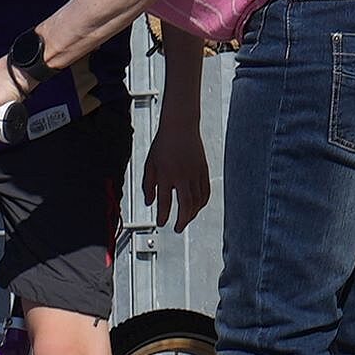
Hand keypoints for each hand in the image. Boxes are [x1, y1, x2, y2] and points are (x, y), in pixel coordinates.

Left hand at [143, 111, 211, 232]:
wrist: (180, 126)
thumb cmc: (163, 143)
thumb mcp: (150, 164)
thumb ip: (148, 185)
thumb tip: (149, 202)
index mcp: (166, 175)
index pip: (164, 202)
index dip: (162, 216)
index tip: (161, 223)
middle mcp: (182, 176)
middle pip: (186, 205)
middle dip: (182, 220)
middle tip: (177, 228)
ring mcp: (195, 174)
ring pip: (197, 200)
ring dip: (192, 213)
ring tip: (186, 219)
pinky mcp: (204, 170)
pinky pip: (205, 191)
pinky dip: (202, 202)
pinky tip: (197, 206)